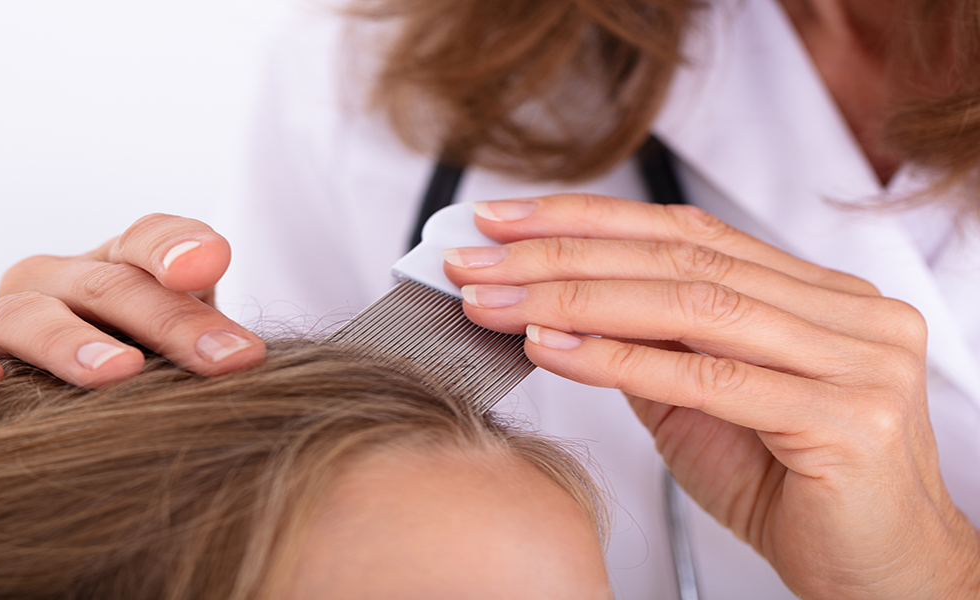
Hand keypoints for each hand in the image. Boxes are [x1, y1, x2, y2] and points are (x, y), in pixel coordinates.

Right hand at [0, 214, 265, 398]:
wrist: (61, 413)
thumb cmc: (140, 373)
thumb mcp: (184, 347)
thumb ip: (210, 332)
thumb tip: (243, 351)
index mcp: (116, 266)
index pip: (149, 239)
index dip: (179, 247)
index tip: (214, 266)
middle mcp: (53, 281)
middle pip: (106, 285)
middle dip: (168, 322)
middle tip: (223, 360)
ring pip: (24, 315)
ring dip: (70, 343)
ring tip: (119, 373)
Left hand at [444, 195, 979, 598]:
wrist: (884, 576)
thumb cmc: (801, 492)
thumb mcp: (709, 405)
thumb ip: (657, 350)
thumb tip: (564, 306)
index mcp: (819, 294)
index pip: (687, 231)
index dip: (589, 219)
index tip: (506, 218)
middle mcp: (845, 312)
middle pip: (679, 257)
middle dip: (561, 254)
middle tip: (477, 257)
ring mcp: (855, 359)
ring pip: (691, 304)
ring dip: (573, 298)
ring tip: (495, 300)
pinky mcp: (844, 417)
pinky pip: (707, 377)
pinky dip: (617, 358)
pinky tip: (551, 346)